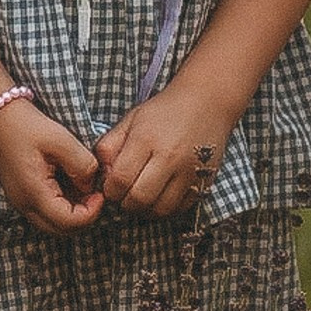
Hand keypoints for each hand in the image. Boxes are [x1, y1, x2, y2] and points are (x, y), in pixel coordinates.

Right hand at [0, 97, 104, 232]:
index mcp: (34, 193)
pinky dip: (62, 206)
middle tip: (95, 193)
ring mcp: (21, 203)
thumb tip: (90, 184)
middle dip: (84, 217)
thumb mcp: (61, 139)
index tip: (100, 193)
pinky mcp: (22, 197)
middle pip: (61, 230)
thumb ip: (81, 164)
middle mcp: (25, 205)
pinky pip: (46, 213)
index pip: (68, 222)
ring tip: (83, 187)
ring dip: (73, 213)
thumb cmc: (28, 126)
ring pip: (54, 224)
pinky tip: (70, 184)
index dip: (91, 212)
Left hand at [94, 83, 224, 217]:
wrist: (207, 101)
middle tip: (126, 194)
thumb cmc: (165, 111)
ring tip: (142, 196)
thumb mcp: (131, 120)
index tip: (112, 186)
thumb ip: (110, 146)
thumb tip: (102, 175)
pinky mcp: (204, 181)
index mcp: (146, 139)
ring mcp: (189, 171)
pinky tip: (161, 195)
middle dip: (126, 203)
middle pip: (139, 199)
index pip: (120, 180)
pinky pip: (181, 209)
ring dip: (146, 209)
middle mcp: (169, 157)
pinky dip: (167, 208)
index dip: (110, 190)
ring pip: (161, 209)